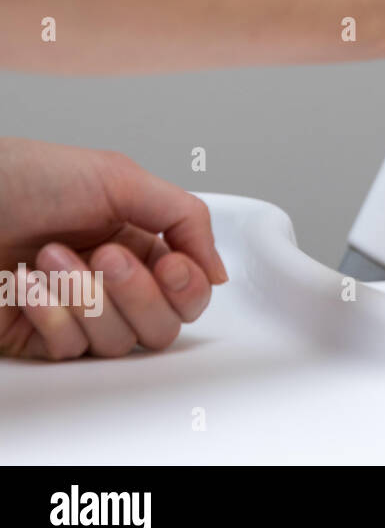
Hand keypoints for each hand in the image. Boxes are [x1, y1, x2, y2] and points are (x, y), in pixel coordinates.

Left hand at [0, 138, 228, 359]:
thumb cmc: (21, 177)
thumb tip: (219, 271)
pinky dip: (52, 316)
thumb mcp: (120, 176)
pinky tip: (28, 284)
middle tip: (104, 256)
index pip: (191, 289)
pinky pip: (71, 351)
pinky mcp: (39, 339)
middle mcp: (114, 281)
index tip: (169, 264)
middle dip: (136, 293)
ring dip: (87, 299)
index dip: (187, 285)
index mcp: (141, 240)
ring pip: (121, 342)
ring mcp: (78, 312)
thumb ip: (186, 217)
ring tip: (50, 258)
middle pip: (164, 324)